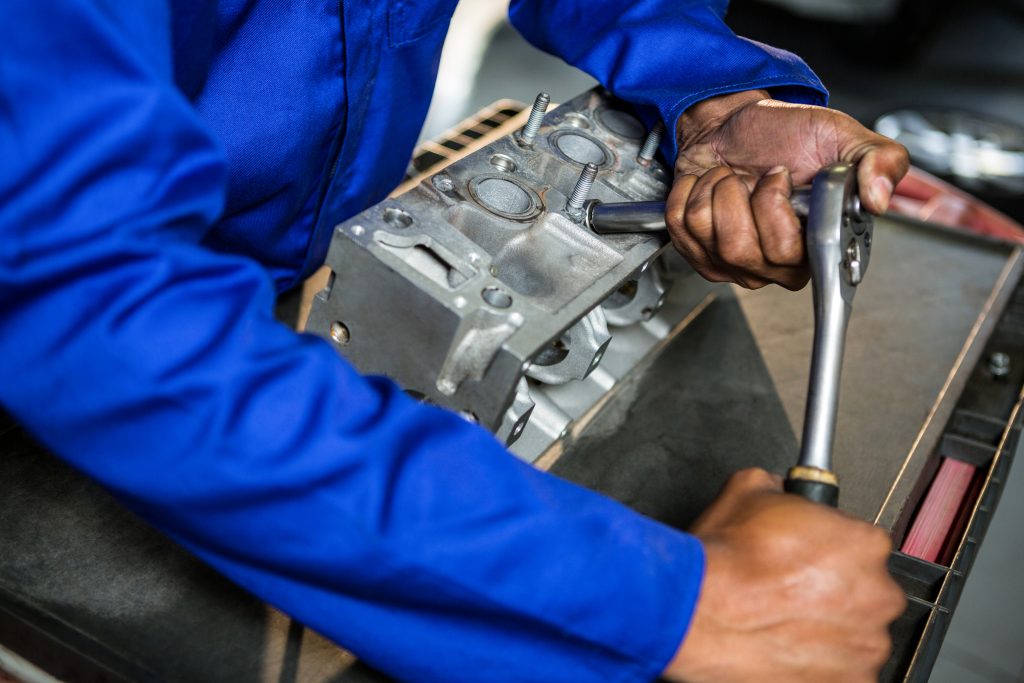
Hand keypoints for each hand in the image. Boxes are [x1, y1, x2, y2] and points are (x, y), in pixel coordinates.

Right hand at [662, 468, 905, 682]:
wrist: (698, 611)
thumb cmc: (725, 562)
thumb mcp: (747, 489)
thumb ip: (779, 487)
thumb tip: (778, 489)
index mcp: (863, 543)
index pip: (862, 541)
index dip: (829, 546)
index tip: (809, 554)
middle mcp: (876, 594)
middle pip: (867, 589)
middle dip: (836, 589)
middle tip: (794, 589)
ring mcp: (866, 644)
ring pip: (858, 632)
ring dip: (831, 627)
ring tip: (786, 620)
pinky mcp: (850, 682)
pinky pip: (846, 671)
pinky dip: (823, 663)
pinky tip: (789, 645)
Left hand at [667, 90, 908, 289]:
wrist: (737, 126)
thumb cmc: (788, 136)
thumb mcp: (842, 136)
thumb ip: (879, 160)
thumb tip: (879, 198)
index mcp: (816, 247)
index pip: (788, 254)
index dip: (775, 211)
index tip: (779, 176)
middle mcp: (775, 266)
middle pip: (741, 249)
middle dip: (742, 195)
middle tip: (756, 175)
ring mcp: (734, 264)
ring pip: (709, 236)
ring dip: (716, 189)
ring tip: (734, 178)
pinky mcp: (698, 253)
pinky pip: (681, 226)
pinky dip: (690, 191)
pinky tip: (709, 185)